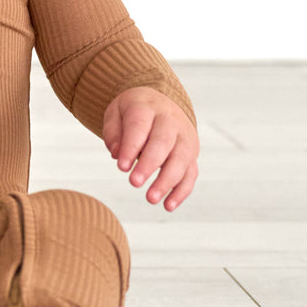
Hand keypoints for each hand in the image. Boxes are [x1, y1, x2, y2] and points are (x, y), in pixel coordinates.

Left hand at [102, 87, 199, 210]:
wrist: (159, 101)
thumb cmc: (133, 111)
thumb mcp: (116, 113)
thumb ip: (113, 133)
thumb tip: (117, 154)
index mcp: (147, 107)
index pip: (140, 126)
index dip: (131, 147)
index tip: (121, 167)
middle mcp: (170, 120)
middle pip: (163, 142)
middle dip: (149, 165)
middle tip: (134, 183)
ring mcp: (184, 136)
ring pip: (181, 159)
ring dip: (167, 181)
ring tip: (151, 199)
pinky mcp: (192, 152)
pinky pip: (191, 173)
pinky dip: (181, 191)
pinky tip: (168, 205)